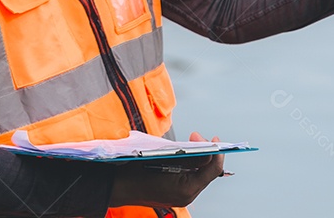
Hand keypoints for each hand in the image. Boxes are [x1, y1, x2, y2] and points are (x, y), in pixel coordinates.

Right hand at [108, 132, 227, 208]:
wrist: (117, 185)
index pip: (212, 170)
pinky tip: (182, 155)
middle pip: (207, 173)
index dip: (215, 151)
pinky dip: (189, 166)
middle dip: (206, 154)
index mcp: (186, 189)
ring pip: (198, 175)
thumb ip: (190, 155)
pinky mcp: (174, 194)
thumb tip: (208, 149)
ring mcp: (180, 197)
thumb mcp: (165, 156)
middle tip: (197, 137)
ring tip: (190, 144)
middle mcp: (186, 196)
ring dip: (198, 159)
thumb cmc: (135, 171)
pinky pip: (188, 178)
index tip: (212, 138)